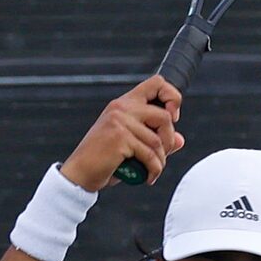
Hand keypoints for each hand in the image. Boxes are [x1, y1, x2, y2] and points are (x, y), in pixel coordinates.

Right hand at [60, 78, 184, 190]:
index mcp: (124, 104)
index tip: (173, 117)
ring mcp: (119, 121)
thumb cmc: (105, 160)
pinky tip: (147, 177)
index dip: (172, 97)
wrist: (81, 173)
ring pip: (158, 140)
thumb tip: (180, 139)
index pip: (156, 83)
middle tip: (161, 155)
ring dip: (161, 160)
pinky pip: (150, 155)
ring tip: (152, 169)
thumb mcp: (133, 146)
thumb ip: (156, 140)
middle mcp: (121, 108)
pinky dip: (154, 169)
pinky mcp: (119, 137)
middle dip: (168, 140)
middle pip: (164, 116)